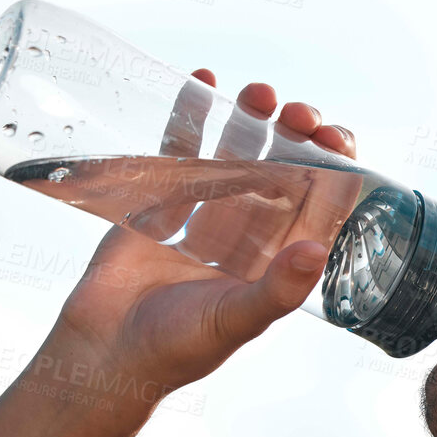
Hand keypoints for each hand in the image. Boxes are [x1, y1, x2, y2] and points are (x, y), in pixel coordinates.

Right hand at [48, 75, 358, 396]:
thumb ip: (276, 289)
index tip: (335, 137)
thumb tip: (318, 250)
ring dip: (250, 121)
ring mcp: (203, 215)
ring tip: (257, 92)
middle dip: (294, 137)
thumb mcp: (233, 321)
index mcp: (276, 262)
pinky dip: (191, 116)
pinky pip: (180, 150)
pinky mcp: (158, 202)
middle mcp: (246, 235)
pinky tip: (203, 82)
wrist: (101, 353)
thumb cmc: (173, 350)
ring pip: (236, 155)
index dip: (334, 169)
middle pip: (283, 171)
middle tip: (293, 111)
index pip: (320, 206)